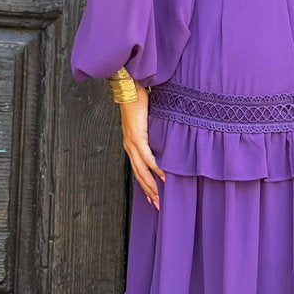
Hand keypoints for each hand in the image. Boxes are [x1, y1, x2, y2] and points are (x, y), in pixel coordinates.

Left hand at [119, 82, 164, 209]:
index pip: (138, 170)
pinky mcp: (137, 138)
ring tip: (160, 198)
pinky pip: (147, 158)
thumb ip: (153, 132)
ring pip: (142, 171)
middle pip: (139, 176)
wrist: (129, 88)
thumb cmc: (138, 101)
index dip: (145, 185)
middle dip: (149, 192)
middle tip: (157, 206)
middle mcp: (129, 147)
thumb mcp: (147, 121)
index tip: (153, 197)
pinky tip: (163, 177)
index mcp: (130, 145)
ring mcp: (132, 144)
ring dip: (152, 186)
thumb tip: (165, 138)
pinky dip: (155, 169)